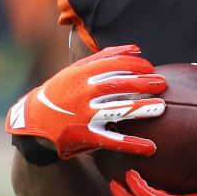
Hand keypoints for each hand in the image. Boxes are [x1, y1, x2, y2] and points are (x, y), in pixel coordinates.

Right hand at [5, 44, 165, 158]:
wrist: (34, 121)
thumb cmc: (62, 91)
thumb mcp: (76, 70)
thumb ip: (106, 57)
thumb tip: (137, 49)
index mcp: (81, 74)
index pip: (113, 64)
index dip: (134, 65)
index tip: (150, 67)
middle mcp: (83, 93)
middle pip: (118, 85)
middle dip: (142, 83)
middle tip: (162, 83)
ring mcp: (84, 115)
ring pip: (117, 111)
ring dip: (141, 109)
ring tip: (161, 108)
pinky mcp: (87, 136)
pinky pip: (113, 140)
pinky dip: (132, 144)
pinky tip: (151, 147)